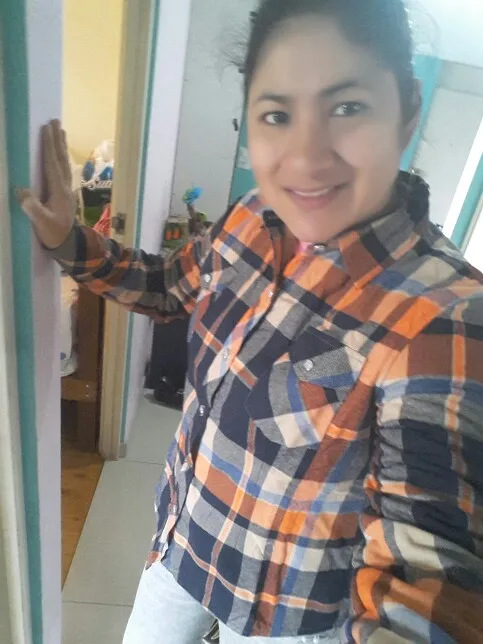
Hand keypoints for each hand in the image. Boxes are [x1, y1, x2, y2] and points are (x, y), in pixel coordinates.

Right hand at [17, 120, 75, 248]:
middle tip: (56, 121)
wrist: (69, 245)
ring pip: (64, 163)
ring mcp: (66, 189)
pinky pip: (63, 169)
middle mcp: (65, 186)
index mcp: (59, 191)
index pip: (53, 164)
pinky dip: (61, 157)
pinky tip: (60, 154)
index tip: (46, 129)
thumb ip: (33, 208)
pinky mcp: (65, 193)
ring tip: (60, 130)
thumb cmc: (54, 234)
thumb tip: (21, 190)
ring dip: (61, 146)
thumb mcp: (42, 223)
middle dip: (57, 140)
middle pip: (61, 159)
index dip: (49, 146)